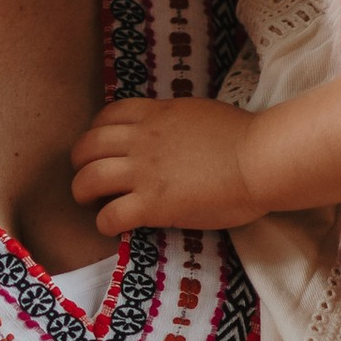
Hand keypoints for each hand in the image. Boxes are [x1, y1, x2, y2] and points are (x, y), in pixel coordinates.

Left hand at [71, 93, 263, 237]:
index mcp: (156, 114)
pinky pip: (110, 215)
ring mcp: (145, 172)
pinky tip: (112, 227)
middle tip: (88, 179)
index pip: (107, 115)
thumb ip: (175, 122)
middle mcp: (142, 140)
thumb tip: (169, 133)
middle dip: (80, 164)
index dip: (96, 132)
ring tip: (91, 204)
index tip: (101, 148)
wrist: (260, 160)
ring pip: (89, 179)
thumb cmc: (244, 138)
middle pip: (88, 146)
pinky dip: (104, 223)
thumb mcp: (199, 113)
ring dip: (82, 193)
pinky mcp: (153, 204)